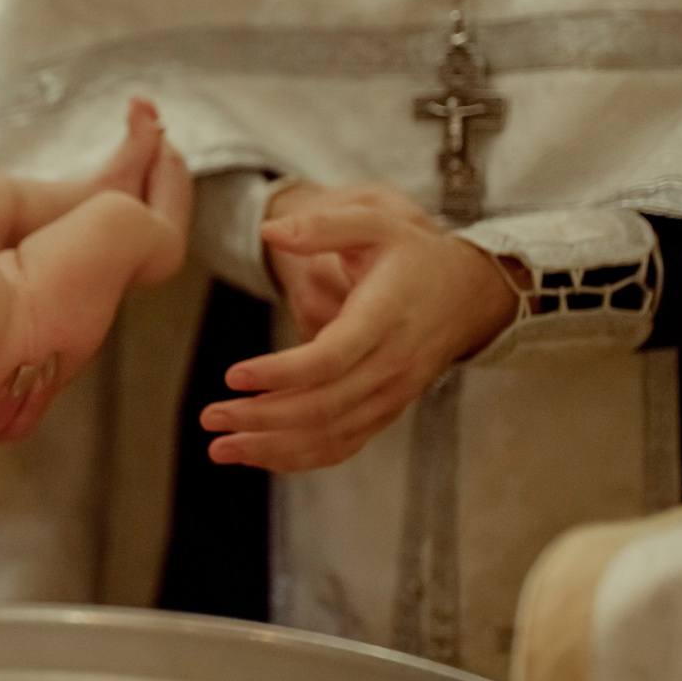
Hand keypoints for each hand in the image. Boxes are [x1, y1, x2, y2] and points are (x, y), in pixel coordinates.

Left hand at [202, 203, 518, 472]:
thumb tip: (270, 230)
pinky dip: (299, 457)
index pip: (331, 358)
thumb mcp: (375, 223)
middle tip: (211, 416)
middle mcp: (391, 365)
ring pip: (330, 435)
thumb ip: (324, 226)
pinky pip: (343, 445)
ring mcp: (391, 395)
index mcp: (384, 318)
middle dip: (262, 417)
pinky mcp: (386, 412)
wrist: (471, 295)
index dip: (282, 373)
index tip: (234, 375)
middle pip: (323, 406)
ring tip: (220, 447)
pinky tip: (257, 454)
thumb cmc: (413, 256)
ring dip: (272, 447)